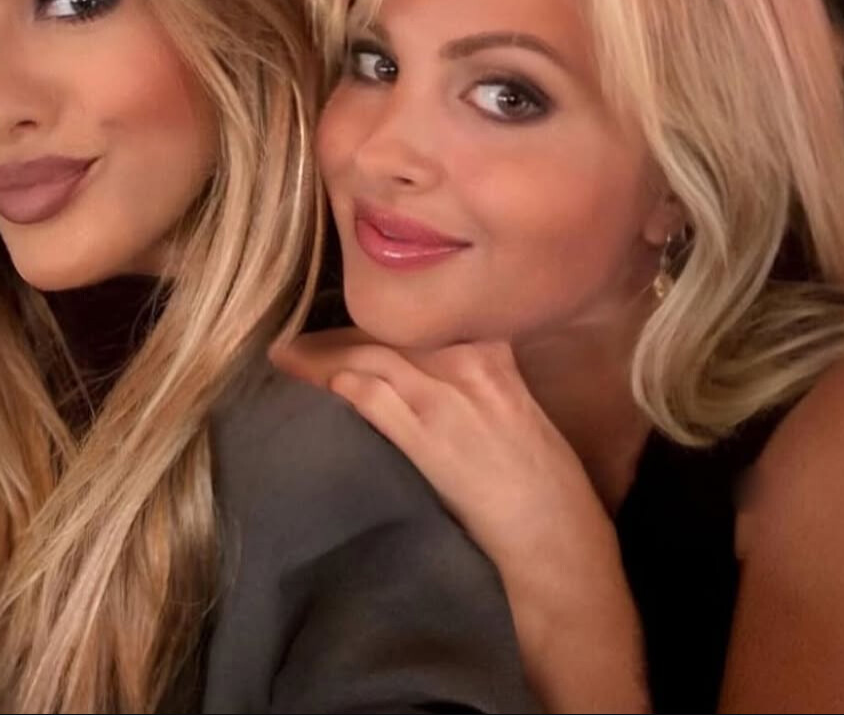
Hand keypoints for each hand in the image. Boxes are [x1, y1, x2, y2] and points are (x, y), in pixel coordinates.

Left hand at [272, 330, 649, 711]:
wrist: (556, 535)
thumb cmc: (542, 475)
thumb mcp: (514, 400)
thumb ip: (473, 368)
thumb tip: (423, 358)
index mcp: (492, 348)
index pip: (422, 311)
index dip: (378, 309)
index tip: (347, 308)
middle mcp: (467, 361)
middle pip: (390, 326)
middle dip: (342, 327)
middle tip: (300, 333)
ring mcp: (444, 397)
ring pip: (371, 353)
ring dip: (323, 352)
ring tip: (288, 354)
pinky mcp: (426, 437)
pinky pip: (369, 394)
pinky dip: (331, 379)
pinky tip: (301, 374)